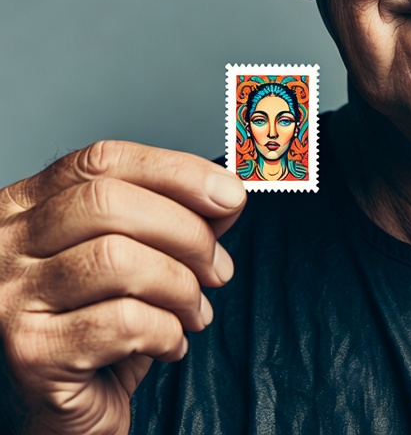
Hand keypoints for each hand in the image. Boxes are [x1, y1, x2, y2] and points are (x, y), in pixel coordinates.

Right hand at [0, 141, 246, 434]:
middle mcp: (7, 243)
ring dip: (180, 286)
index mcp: (30, 206)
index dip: (175, 169)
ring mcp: (10, 297)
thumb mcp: (137, 257)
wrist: (65, 413)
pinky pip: (120, 323)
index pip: (102, 161)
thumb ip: (176, 219)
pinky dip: (165, 331)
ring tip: (196, 310)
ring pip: (116, 259)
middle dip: (186, 231)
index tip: (229, 194)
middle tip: (219, 267)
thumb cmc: (102, 326)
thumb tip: (227, 196)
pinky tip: (169, 344)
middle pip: (107, 204)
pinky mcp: (29, 352)